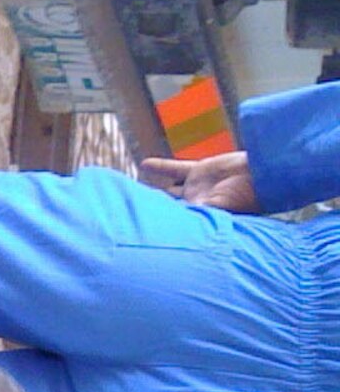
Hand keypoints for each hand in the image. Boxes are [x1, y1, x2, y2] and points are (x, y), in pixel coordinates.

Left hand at [138, 151, 256, 212]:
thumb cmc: (245, 194)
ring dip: (154, 189)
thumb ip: (202, 209)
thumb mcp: (222, 206)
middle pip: (168, 208)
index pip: (174, 221)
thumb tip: (181, 217)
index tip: (139, 227)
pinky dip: (159, 166)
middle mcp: (195, 204)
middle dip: (153, 210)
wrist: (261, 172)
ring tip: (133, 191)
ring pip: (169, 189)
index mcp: (200, 216)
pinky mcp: (198, 171)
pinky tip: (144, 164)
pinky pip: (174, 169)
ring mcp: (195, 188)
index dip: (159, 223)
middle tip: (130, 211)